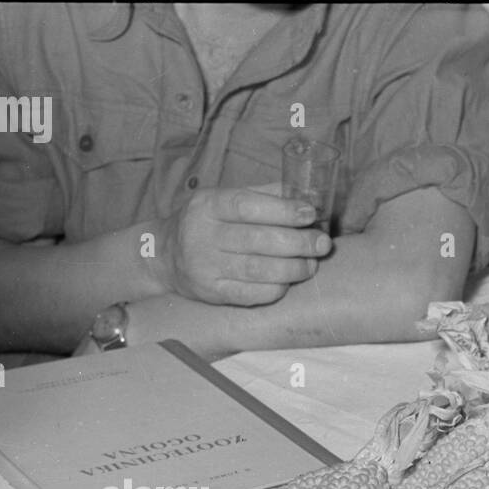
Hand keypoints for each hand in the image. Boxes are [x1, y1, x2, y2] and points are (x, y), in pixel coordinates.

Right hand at [157, 183, 330, 306]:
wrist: (166, 256)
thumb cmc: (209, 223)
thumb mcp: (225, 199)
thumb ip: (262, 195)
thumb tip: (305, 194)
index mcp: (209, 204)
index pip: (247, 205)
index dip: (282, 210)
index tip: (310, 214)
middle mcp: (203, 234)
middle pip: (257, 239)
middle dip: (297, 242)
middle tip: (322, 244)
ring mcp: (206, 266)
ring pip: (257, 269)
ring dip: (292, 268)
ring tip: (312, 264)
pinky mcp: (212, 292)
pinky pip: (251, 294)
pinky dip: (276, 289)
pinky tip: (289, 282)